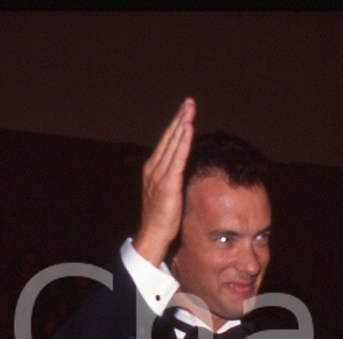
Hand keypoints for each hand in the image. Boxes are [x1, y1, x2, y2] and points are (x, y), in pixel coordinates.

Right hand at [133, 97, 195, 265]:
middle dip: (179, 118)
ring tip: (189, 109)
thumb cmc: (163, 216)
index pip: (167, 142)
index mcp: (153, 168)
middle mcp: (154, 167)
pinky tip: (188, 128)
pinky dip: (183, 141)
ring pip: (173, 143)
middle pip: (169, 137)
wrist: (154, 233)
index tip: (184, 111)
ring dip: (182, 124)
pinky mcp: (167, 182)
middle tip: (188, 102)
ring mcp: (159, 174)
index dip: (175, 125)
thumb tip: (184, 168)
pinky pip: (177, 157)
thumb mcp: (168, 191)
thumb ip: (173, 176)